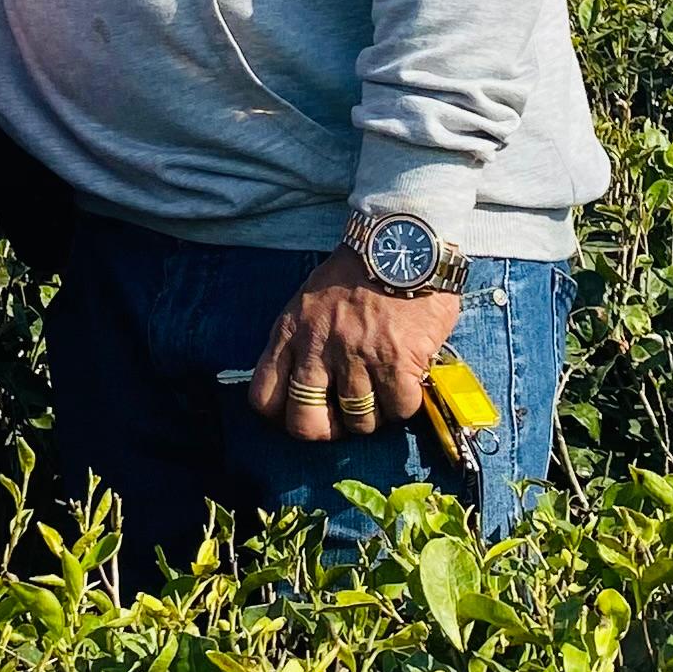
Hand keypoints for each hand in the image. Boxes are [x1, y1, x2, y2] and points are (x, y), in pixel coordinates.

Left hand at [249, 271, 463, 446]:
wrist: (401, 240)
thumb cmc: (356, 272)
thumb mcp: (308, 301)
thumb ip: (300, 342)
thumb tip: (304, 389)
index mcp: (290, 331)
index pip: (264, 398)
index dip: (283, 417)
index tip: (305, 412)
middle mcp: (317, 347)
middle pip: (306, 425)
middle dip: (327, 431)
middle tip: (345, 418)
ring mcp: (357, 356)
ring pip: (358, 422)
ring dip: (372, 415)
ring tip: (382, 392)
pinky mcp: (397, 361)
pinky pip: (399, 409)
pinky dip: (405, 402)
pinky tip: (407, 380)